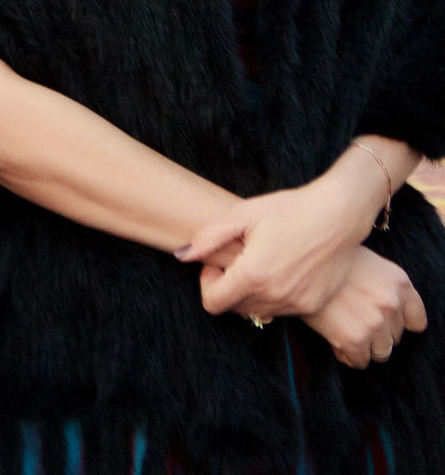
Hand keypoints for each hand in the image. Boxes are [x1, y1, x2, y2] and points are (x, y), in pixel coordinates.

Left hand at [181, 154, 392, 319]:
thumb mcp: (241, 215)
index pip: (213, 304)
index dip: (207, 284)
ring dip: (250, 294)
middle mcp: (275, 296)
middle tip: (238, 260)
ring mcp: (297, 303)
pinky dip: (273, 297)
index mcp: (253, 275)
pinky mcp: (314, 304)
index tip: (216, 264)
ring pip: (258, 311)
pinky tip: (280, 270)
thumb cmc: (289, 209)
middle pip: (234, 308)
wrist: (339, 215)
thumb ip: (208, 238)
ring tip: (260, 262)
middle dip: (227, 288)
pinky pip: (282, 310)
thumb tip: (182, 256)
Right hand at [301, 247, 426, 367]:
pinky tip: (336, 343)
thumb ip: (380, 286)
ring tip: (345, 335)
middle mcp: (391, 302)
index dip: (398, 323)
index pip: (416, 320)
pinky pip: (359, 361)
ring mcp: (374, 322)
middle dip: (376, 333)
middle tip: (353, 323)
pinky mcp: (354, 339)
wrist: (293, 260)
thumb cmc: (323, 259)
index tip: (385, 323)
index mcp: (398, 282)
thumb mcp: (362, 262)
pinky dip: (349, 356)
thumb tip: (378, 309)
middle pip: (395, 337)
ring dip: (364, 347)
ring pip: (381, 352)